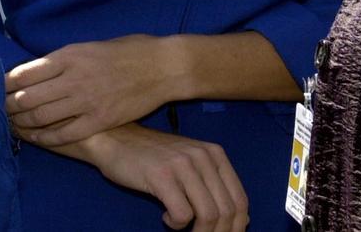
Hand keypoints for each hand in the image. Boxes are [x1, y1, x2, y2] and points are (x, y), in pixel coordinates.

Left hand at [6, 34, 175, 145]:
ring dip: (22, 123)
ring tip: (13, 124)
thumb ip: (65, 59)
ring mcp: (86, 101)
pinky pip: (63, 134)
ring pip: (41, 117)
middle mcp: (73, 78)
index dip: (6, 84)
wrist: (162, 66)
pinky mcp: (99, 120)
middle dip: (8, 106)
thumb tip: (38, 70)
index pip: (25, 73)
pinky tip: (35, 138)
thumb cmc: (129, 51)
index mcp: (70, 55)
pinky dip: (45, 138)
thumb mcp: (91, 46)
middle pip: (27, 97)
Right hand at [75, 124, 248, 231]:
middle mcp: (203, 157)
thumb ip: (215, 187)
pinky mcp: (162, 175)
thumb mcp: (191, 165)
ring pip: (208, 215)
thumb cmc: (153, 156)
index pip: (240, 199)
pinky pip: (182, 214)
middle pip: (227, 210)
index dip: (237, 226)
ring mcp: (183, 165)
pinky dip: (176, 225)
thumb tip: (245, 219)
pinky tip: (165, 216)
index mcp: (215, 154)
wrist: (116, 138)